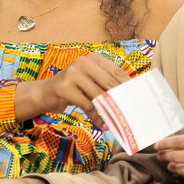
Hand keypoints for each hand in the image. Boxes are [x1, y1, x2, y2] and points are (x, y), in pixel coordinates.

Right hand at [16, 53, 130, 128]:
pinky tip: (101, 124)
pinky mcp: (65, 88)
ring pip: (98, 94)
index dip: (127, 84)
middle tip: (129, 110)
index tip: (136, 95)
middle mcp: (83, 62)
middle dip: (120, 98)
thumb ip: (105, 83)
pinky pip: (87, 105)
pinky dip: (95, 117)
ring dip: (108, 110)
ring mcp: (72, 74)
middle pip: (109, 82)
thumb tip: (127, 96)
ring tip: (116, 120)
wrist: (46, 93)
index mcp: (92, 58)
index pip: (116, 70)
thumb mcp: (89, 80)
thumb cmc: (73, 88)